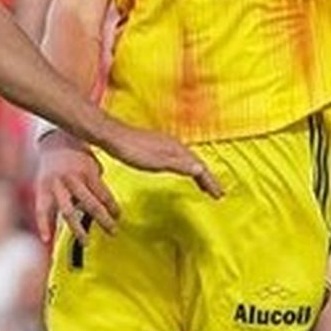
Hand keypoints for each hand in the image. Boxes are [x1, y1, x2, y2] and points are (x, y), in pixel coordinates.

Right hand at [33, 140, 118, 244]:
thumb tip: (107, 207)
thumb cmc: (79, 156)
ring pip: (68, 211)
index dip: (113, 208)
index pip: (103, 194)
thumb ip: (97, 185)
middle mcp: (72, 179)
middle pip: (90, 204)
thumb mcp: (93, 165)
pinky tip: (47, 240)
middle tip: (113, 232)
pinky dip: (44, 225)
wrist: (55, 141)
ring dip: (78, 230)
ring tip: (86, 242)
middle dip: (103, 220)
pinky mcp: (41, 189)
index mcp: (87, 172)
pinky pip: (42, 210)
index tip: (118, 217)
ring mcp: (56, 185)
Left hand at [99, 120, 223, 197]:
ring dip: (198, 174)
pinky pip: (179, 159)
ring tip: (203, 186)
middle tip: (216, 192)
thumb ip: (178, 165)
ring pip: (189, 161)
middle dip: (207, 178)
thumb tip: (200, 170)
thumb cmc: (131, 149)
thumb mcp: (156, 161)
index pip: (200, 167)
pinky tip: (180, 171)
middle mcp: (174, 145)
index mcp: (177, 149)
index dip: (210, 181)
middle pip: (197, 163)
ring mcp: (165, 145)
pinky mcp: (157, 147)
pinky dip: (186, 168)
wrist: (111, 136)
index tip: (219, 194)